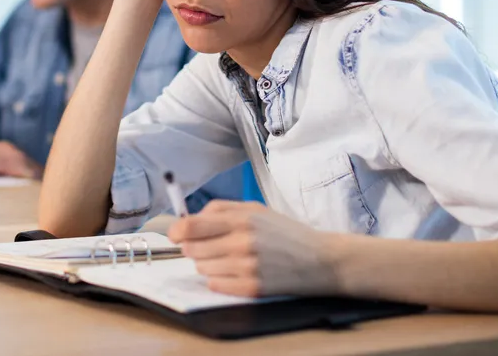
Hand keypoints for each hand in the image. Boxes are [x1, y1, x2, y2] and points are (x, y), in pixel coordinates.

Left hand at [168, 200, 340, 297]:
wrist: (321, 259)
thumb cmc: (286, 233)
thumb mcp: (255, 209)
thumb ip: (221, 209)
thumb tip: (189, 218)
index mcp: (241, 219)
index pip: (191, 225)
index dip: (177, 231)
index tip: (175, 234)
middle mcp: (242, 242)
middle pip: (192, 249)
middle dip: (194, 248)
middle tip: (210, 247)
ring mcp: (247, 267)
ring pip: (202, 268)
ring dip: (209, 264)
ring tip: (230, 259)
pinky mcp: (252, 288)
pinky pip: (216, 285)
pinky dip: (220, 280)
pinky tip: (236, 272)